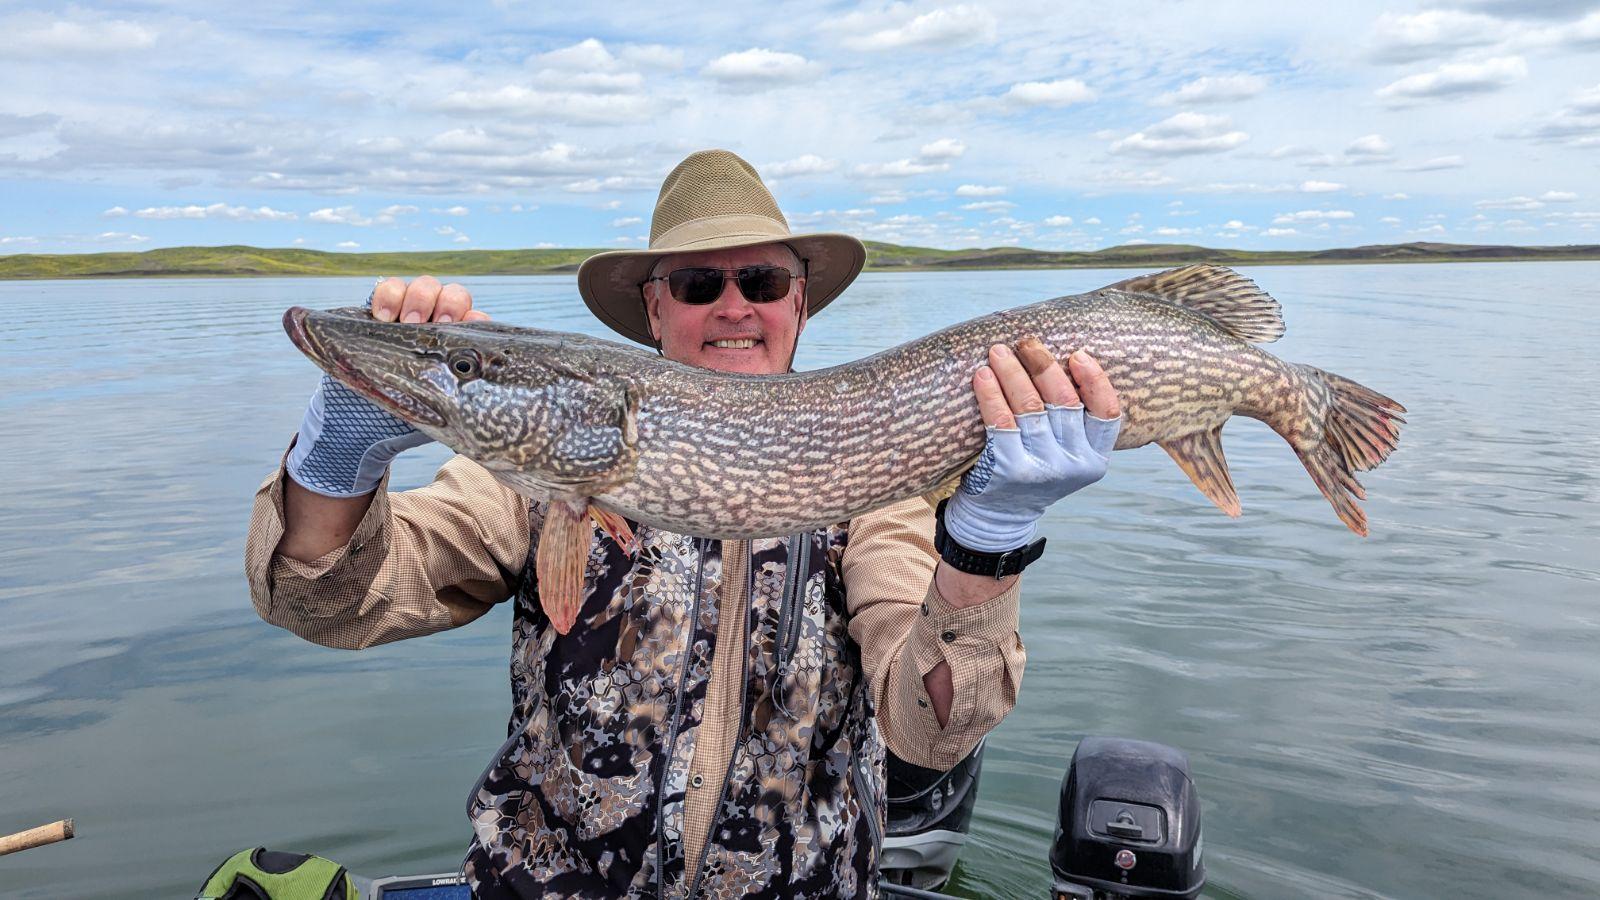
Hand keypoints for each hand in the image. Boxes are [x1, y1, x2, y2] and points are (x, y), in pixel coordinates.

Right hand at [284, 277, 488, 496]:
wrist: (364, 414)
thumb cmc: (409, 411)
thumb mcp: (436, 407)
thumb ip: (452, 398)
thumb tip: (473, 406)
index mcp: (461, 345)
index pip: (477, 320)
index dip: (473, 319)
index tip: (458, 331)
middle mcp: (441, 322)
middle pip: (455, 296)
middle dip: (447, 305)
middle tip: (433, 324)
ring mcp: (413, 311)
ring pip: (426, 286)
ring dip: (418, 298)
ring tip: (404, 321)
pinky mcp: (384, 307)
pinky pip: (390, 287)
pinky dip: (387, 296)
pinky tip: (381, 316)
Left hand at [942, 339, 1121, 552]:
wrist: (1000, 517)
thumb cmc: (1034, 470)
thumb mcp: (1065, 453)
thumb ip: (1072, 421)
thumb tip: (1061, 358)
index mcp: (1095, 458)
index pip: (1108, 413)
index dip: (1096, 379)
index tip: (1078, 353)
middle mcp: (1074, 465)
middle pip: (1064, 402)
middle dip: (1043, 365)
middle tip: (1026, 341)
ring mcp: (1043, 469)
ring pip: (1031, 407)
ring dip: (1013, 373)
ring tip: (999, 351)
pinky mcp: (1010, 471)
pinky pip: (1001, 422)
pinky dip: (991, 395)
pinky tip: (982, 376)